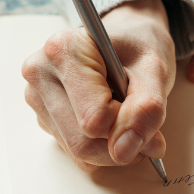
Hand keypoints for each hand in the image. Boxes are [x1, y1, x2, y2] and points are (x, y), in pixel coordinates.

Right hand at [22, 0, 175, 171]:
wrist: (127, 40)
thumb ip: (147, 109)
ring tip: (127, 117)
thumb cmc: (138, 46)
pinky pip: (75, 152)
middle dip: (121, 143)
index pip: (94, 118)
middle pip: (82, 141)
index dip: (127, 122)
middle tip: (145, 124)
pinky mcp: (44, 117)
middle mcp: (40, 73)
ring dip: (113, 148)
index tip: (140, 105)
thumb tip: (124, 151)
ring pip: (78, 152)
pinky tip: (110, 122)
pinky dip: (102, 149)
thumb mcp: (156, 69)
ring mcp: (38, 97)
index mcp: (63, 50)